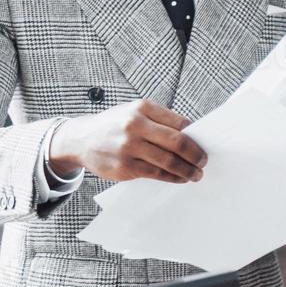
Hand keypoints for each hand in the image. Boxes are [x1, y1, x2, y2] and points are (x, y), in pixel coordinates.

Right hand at [48, 99, 206, 183]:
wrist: (80, 139)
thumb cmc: (112, 126)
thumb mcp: (132, 112)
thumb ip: (158, 120)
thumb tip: (191, 135)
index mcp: (142, 108)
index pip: (179, 123)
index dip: (196, 136)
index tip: (205, 145)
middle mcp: (135, 126)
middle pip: (178, 142)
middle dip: (195, 154)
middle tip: (203, 161)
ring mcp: (129, 147)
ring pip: (169, 161)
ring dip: (187, 170)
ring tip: (196, 174)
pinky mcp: (125, 166)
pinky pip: (156, 174)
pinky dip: (172, 177)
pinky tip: (179, 178)